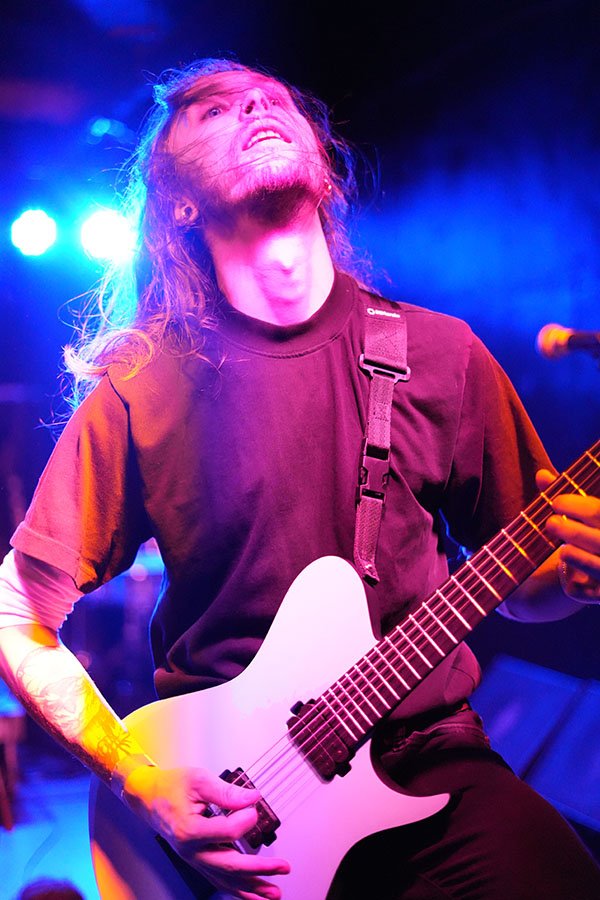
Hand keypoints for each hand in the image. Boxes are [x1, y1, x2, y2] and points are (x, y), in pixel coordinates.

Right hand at [123, 764, 289, 899]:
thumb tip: (252, 798)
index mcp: (189, 830)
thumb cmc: (170, 787)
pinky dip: (238, 889)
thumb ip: (226, 792)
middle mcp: (192, 851)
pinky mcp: (198, 861)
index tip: (254, 806)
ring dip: (252, 887)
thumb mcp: (198, 780)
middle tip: (282, 867)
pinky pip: (220, 879)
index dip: (245, 819)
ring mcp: (195, 859)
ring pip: (226, 878)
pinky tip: (253, 893)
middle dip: (259, 869)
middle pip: (230, 865)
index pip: (227, 832)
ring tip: (274, 893)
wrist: (148, 798)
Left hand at [537, 468, 599, 589]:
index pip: (598, 511)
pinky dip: (573, 585)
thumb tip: (541, 475)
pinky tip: (568, 576)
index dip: (576, 506)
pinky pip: (583, 592)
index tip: (554, 502)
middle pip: (599, 540)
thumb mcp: (580, 513)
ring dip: (574, 556)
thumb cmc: (588, 529)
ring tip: (563, 550)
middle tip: (550, 523)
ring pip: (597, 567)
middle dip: (571, 530)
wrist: (598, 569)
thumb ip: (562, 494)